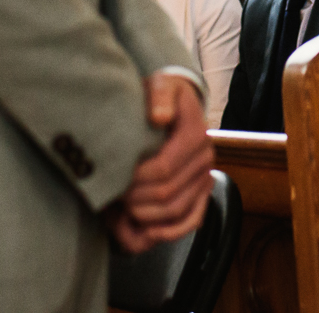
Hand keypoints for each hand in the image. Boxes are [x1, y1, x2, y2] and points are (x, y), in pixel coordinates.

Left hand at [105, 74, 213, 252]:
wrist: (175, 106)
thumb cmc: (161, 98)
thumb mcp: (160, 86)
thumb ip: (160, 96)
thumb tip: (159, 117)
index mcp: (196, 135)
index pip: (163, 168)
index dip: (135, 178)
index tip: (114, 176)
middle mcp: (206, 160)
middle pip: (167, 194)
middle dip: (134, 198)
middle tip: (112, 194)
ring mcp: (205, 179)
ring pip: (176, 212)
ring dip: (145, 216)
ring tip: (121, 208)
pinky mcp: (202, 194)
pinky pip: (191, 221)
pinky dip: (168, 231)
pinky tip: (145, 230)